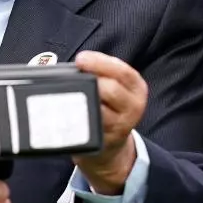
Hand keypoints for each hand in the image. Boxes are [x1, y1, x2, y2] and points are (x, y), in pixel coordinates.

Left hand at [71, 51, 145, 194]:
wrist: (112, 143)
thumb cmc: (108, 106)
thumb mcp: (116, 87)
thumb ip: (101, 73)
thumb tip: (76, 63)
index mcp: (137, 88)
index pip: (123, 72)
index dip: (100, 63)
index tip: (80, 58)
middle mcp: (134, 107)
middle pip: (111, 90)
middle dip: (89, 82)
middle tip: (73, 79)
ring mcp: (121, 126)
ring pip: (99, 111)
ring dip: (81, 101)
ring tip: (66, 94)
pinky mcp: (106, 141)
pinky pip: (89, 128)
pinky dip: (76, 118)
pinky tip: (66, 112)